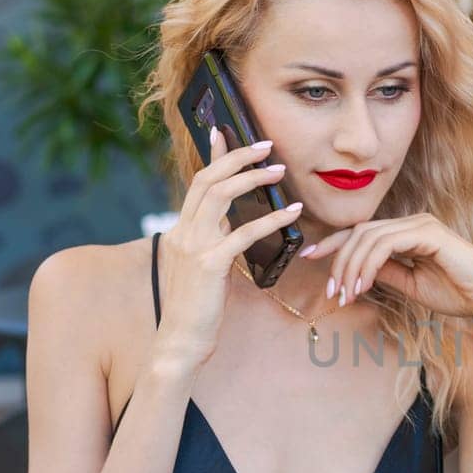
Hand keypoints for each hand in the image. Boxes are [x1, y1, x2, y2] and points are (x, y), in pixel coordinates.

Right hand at [152, 128, 303, 367]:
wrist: (180, 341)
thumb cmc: (198, 308)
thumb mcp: (205, 268)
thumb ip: (215, 243)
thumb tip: (234, 224)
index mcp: (182, 231)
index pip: (198, 182)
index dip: (214, 156)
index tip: (224, 132)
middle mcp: (184, 232)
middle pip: (209, 179)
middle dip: (238, 157)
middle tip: (266, 145)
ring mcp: (194, 246)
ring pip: (222, 196)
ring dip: (253, 179)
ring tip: (279, 171)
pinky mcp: (210, 264)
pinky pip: (243, 233)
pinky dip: (270, 219)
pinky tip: (292, 213)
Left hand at [301, 212, 472, 321]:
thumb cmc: (457, 294)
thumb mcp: (410, 285)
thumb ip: (385, 273)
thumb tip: (355, 271)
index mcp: (409, 232)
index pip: (363, 232)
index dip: (333, 244)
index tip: (308, 257)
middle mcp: (414, 223)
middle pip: (360, 232)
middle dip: (338, 261)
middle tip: (331, 292)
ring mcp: (421, 224)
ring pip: (368, 237)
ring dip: (350, 267)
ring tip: (345, 294)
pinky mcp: (428, 233)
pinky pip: (385, 244)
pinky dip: (368, 265)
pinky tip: (361, 286)